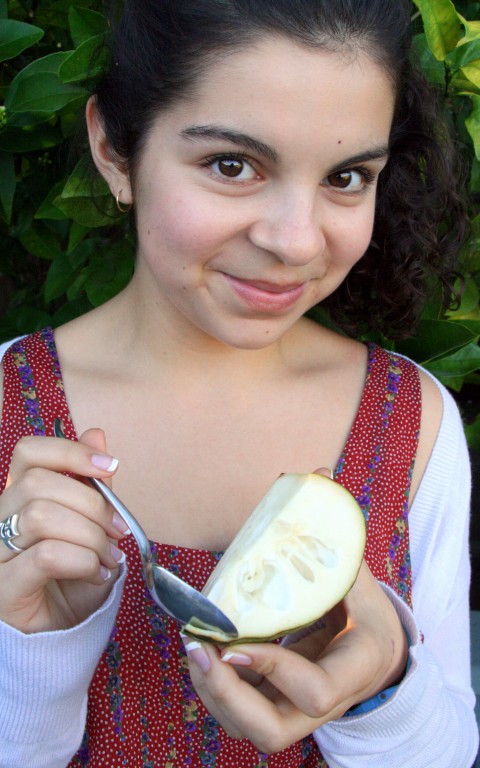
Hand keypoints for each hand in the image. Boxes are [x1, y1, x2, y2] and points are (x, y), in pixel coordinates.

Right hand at [0, 430, 128, 632]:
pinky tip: (97, 573)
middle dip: (92, 504)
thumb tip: (97, 434)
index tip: (110, 467)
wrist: (61, 635)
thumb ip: (93, 485)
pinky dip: (83, 561)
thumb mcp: (93, 527)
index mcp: (19, 497)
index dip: (70, 451)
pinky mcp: (3, 587)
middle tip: (119, 530)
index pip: (28, 452)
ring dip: (89, 536)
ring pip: (41, 517)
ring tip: (109, 557)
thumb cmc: (74, 577)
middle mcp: (0, 519)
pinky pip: (46, 556)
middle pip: (38, 483)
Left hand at [185, 561, 407, 753]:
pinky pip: (238, 709)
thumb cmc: (369, 616)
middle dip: (226, 695)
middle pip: (271, 731)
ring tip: (194, 643)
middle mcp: (324, 705)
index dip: (273, 670)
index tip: (236, 643)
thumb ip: (337, 545)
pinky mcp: (275, 704)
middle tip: (201, 649)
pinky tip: (204, 646)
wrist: (377, 656)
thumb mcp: (362, 583)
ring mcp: (296, 711)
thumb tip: (320, 479)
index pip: (314, 692)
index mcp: (354, 671)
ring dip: (212, 690)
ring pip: (247, 727)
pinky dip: (214, 683)